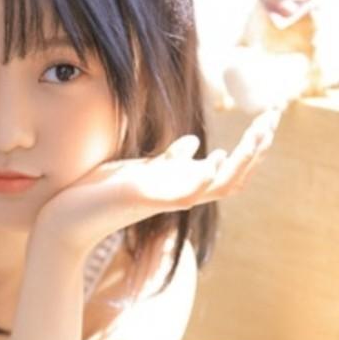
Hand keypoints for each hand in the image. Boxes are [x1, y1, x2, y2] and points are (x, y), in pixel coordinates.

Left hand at [35, 108, 281, 256]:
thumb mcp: (138, 171)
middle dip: (257, 148)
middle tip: (275, 118)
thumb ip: (167, 161)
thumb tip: (193, 143)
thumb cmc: (98, 196)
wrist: (64, 221)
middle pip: (233, 178)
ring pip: (218, 186)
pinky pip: (184, 194)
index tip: (269, 119)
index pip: (228, 170)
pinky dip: (204, 178)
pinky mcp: (145, 199)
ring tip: (261, 133)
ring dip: (243, 160)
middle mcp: (178, 196)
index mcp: (179, 186)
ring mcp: (164, 200)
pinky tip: (219, 157)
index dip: (251, 147)